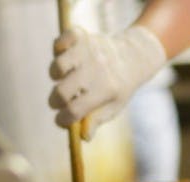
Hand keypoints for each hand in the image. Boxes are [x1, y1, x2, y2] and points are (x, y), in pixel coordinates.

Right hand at [48, 26, 165, 139]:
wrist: (134, 55)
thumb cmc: (120, 86)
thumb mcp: (115, 105)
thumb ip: (97, 120)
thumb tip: (82, 137)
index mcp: (106, 90)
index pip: (74, 110)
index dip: (63, 120)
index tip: (62, 121)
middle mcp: (97, 70)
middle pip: (61, 92)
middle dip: (55, 102)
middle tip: (60, 102)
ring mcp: (88, 51)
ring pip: (57, 67)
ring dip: (56, 76)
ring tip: (66, 78)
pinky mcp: (81, 36)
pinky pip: (60, 41)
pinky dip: (58, 48)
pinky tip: (66, 56)